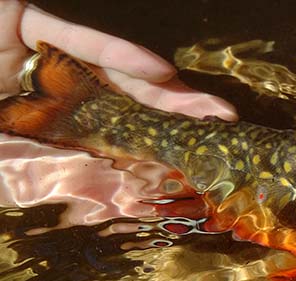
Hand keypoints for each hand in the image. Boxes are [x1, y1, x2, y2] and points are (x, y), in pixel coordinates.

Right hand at [0, 1, 234, 227]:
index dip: (158, 150)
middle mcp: (56, 94)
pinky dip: (114, 52)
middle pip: (128, 103)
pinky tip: (157, 72)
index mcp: (54, 130)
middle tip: (224, 131)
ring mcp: (42, 58)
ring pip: (113, 70)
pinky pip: (75, 36)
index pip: (116, 139)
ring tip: (206, 108)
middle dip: (177, 118)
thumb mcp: (7, 168)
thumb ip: (51, 179)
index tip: (201, 165)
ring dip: (163, 89)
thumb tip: (113, 196)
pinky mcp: (21, 20)